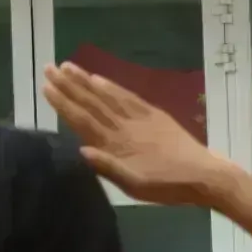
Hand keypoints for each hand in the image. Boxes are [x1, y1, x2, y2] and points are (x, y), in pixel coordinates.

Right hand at [42, 62, 234, 205]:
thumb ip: (108, 167)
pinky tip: (99, 78)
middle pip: (91, 102)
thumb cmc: (167, 185)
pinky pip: (128, 97)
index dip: (63, 103)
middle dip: (68, 84)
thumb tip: (79, 150)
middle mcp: (123, 125)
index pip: (82, 119)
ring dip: (85, 80)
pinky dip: (112, 86)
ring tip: (67, 66)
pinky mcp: (153, 114)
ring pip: (107, 95)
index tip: (46, 87)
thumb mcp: (134, 185)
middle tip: (49, 68)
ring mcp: (139, 117)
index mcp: (116, 144)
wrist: (205, 176)